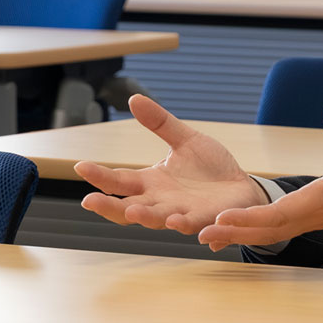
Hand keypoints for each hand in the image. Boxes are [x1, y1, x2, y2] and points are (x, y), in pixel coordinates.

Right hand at [74, 94, 266, 234]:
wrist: (241, 186)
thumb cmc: (210, 167)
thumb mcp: (185, 140)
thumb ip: (160, 123)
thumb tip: (134, 98)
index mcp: (151, 183)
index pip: (119, 181)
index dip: (100, 175)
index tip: (81, 166)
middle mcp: (161, 202)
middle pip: (128, 208)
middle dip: (109, 207)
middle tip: (90, 201)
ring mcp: (182, 213)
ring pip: (157, 220)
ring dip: (146, 217)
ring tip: (133, 211)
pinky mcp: (207, 219)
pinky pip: (195, 225)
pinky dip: (187, 225)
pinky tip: (179, 223)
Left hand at [196, 101, 322, 251]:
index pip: (281, 213)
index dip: (250, 218)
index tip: (224, 219)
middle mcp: (319, 212)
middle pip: (271, 230)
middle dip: (237, 232)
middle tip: (203, 233)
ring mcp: (320, 217)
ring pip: (277, 232)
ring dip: (247, 234)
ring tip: (215, 234)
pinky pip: (286, 227)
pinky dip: (263, 229)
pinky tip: (246, 228)